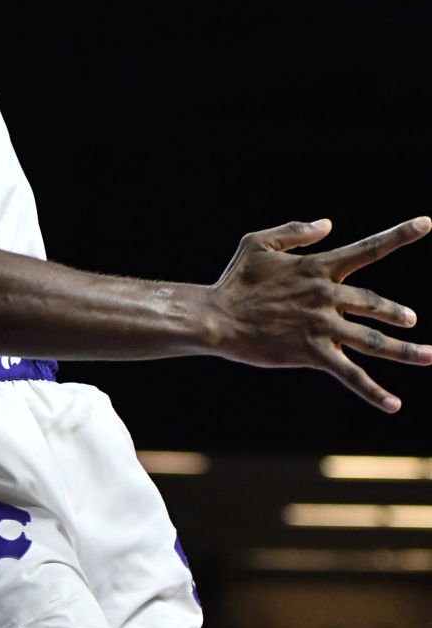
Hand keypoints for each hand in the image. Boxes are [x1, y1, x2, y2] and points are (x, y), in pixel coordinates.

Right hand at [209, 216, 431, 410]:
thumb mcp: (258, 243)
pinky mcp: (313, 353)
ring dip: (405, 350)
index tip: (427, 223)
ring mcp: (322, 326)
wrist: (217, 317)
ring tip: (429, 355)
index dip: (400, 235)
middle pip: (375, 303)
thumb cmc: (236, 280)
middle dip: (397, 313)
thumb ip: (295, 231)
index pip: (367, 249)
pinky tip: (394, 404)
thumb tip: (328, 224)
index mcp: (317, 267)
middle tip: (412, 320)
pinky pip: (351, 374)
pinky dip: (373, 391)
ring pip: (372, 339)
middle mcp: (326, 295)